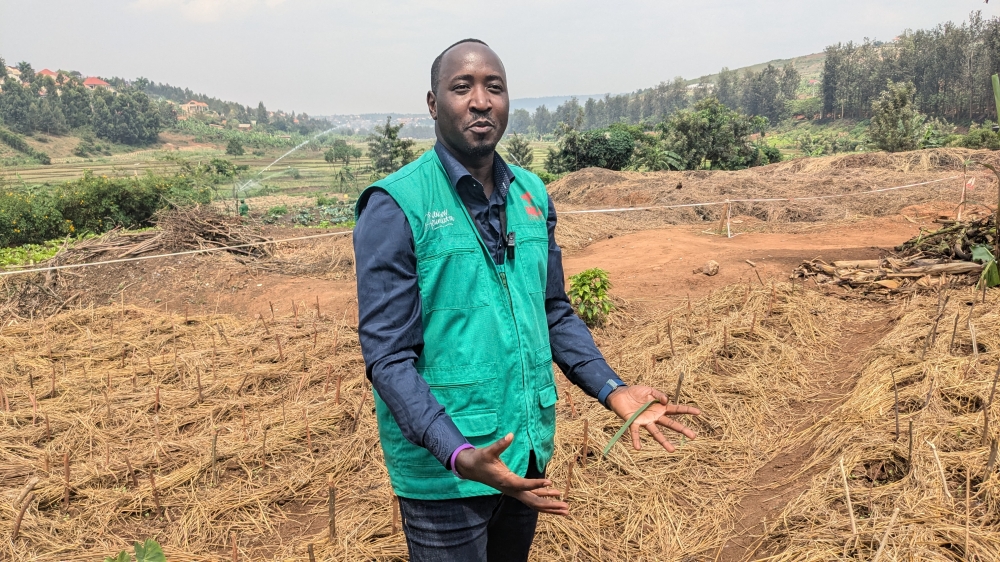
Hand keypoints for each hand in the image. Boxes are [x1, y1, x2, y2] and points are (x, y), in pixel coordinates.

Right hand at [454, 433, 568, 515]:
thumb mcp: (488, 451)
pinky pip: (532, 497)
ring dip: (550, 506)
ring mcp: (514, 491)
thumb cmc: (480, 459)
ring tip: (566, 509)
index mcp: (505, 481)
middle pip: (532, 501)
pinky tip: (555, 497)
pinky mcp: (515, 489)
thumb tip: (509, 435)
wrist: (471, 468)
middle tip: (565, 507)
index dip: (536, 484)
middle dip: (549, 505)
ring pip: (534, 502)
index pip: (523, 485)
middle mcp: (511, 490)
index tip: (550, 482)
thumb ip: (499, 445)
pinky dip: (544, 499)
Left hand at [606, 385, 700, 451]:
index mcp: (661, 408)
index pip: (677, 409)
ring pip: (656, 433)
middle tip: (693, 437)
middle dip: (682, 430)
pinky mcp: (634, 422)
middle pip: (671, 424)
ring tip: (672, 450)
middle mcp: (655, 416)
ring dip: (663, 441)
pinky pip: (635, 432)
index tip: (699, 412)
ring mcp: (646, 421)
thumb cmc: (637, 392)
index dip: (687, 410)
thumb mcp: (649, 390)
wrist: (621, 394)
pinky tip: (638, 448)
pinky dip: (636, 439)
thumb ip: (659, 395)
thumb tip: (667, 401)